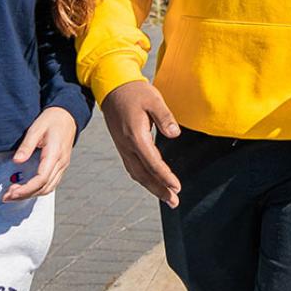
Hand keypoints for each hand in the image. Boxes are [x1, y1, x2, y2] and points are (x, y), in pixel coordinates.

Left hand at [4, 106, 77, 200]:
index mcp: (55, 154)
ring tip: (14, 194)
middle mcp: (61, 163)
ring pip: (49, 188)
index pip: (41, 179)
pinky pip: (51, 183)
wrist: (68, 115)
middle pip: (44, 188)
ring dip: (31, 194)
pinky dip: (38, 189)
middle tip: (7, 196)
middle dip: (25, 195)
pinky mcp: (61, 165)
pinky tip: (26, 188)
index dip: (26, 189)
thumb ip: (27, 146)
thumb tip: (17, 161)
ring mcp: (63, 165)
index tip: (11, 192)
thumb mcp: (36, 128)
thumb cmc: (52, 119)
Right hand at [99, 80, 182, 206]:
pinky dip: (143, 179)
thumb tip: (175, 135)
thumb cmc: (135, 92)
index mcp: (135, 135)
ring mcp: (122, 147)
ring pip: (137, 173)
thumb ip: (165, 117)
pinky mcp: (122, 146)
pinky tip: (153, 183)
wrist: (112, 88)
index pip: (152, 162)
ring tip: (167, 198)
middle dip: (159, 189)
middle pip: (143, 174)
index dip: (165, 176)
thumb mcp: (153, 99)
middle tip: (174, 202)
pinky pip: (133, 168)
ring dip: (152, 188)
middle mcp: (127, 145)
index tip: (177, 187)